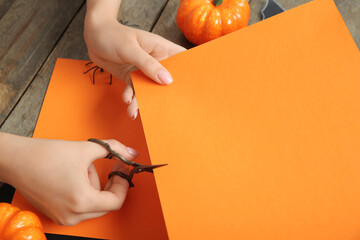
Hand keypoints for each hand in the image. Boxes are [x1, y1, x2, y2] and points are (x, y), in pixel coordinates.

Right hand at [0, 133, 138, 225]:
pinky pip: (80, 206)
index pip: (116, 201)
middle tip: (112, 164)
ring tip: (82, 166)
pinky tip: (75, 175)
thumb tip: (131, 152)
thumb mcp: (86, 148)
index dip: (123, 183)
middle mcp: (73, 215)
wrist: (16, 160)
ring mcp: (63, 217)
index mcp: (82, 201)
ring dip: (95, 185)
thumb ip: (114, 149)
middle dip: (111, 183)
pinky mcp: (57, 214)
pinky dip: (84, 191)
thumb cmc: (45, 155)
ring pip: (93, 204)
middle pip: (106, 204)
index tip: (123, 169)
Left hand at [84, 17, 185, 118]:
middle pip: (166, 80)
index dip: (188, 72)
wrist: (93, 37)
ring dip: (142, 101)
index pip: (181, 60)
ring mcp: (143, 71)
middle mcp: (155, 61)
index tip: (190, 88)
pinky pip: (135, 91)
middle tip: (162, 107)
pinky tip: (126, 100)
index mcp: (161, 49)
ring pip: (148, 90)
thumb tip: (167, 80)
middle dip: (164, 94)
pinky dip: (131, 98)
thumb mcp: (130, 50)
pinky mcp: (132, 78)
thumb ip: (148, 65)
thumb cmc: (113, 36)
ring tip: (133, 110)